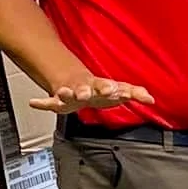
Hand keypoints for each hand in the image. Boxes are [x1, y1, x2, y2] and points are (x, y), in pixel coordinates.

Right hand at [29, 74, 154, 113]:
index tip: (119, 91)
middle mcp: (87, 88)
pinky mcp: (59, 100)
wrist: (79, 85)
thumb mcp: (119, 90)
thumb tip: (152, 99)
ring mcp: (72, 93)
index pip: (112, 86)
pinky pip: (49, 102)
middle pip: (90, 88)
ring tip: (65, 93)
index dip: (117, 90)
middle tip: (90, 92)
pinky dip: (42, 103)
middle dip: (91, 90)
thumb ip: (136, 93)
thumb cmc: (101, 89)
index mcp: (103, 86)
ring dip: (68, 94)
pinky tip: (34, 103)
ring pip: (69, 93)